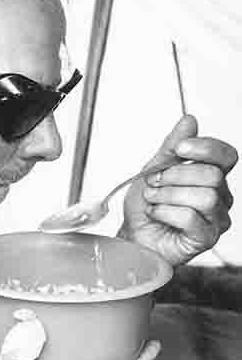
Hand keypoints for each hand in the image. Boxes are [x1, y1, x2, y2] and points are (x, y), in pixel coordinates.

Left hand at [118, 115, 237, 266]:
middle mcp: (220, 197)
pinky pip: (192, 219)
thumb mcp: (153, 169)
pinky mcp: (206, 239)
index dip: (205, 148)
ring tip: (153, 200)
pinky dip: (166, 213)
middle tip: (153, 182)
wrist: (133, 235)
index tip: (179, 148)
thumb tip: (189, 120)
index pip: (226, 156)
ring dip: (168, 195)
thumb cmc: (145, 206)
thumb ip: (172, 147)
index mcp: (211, 176)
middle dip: (175, 176)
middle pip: (212, 176)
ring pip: (205, 197)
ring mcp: (216, 220)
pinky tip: (156, 214)